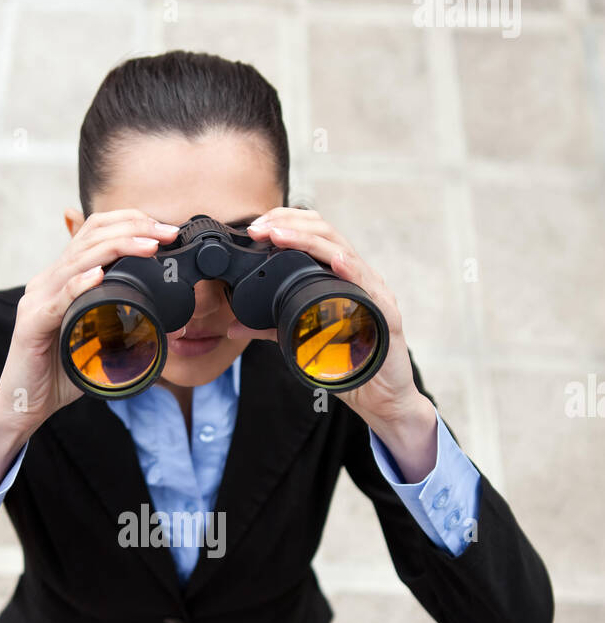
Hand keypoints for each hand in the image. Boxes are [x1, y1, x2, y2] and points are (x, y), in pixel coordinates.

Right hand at [0, 207, 180, 438]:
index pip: (94, 233)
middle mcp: (47, 282)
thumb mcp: (99, 342)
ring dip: (116, 248)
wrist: (24, 405)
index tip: (164, 231)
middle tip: (165, 232)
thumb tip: (165, 326)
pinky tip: (98, 276)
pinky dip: (79, 284)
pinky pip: (58, 299)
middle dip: (132, 228)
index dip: (130, 223)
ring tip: (147, 246)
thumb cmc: (61, 374)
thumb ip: (123, 327)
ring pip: (77, 261)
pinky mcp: (31, 324)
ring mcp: (37, 300)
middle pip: (89, 237)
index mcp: (62, 280)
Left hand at [229, 205, 421, 430]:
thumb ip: (271, 328)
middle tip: (260, 228)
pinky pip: (368, 287)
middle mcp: (358, 277)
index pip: (314, 235)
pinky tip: (334, 261)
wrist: (381, 398)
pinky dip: (350, 270)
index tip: (256, 228)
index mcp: (339, 278)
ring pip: (343, 251)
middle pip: (327, 233)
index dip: (285, 224)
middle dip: (290, 224)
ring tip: (280, 235)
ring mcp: (374, 292)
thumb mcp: (301, 341)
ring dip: (309, 240)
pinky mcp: (387, 314)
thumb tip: (235, 326)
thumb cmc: (348, 366)